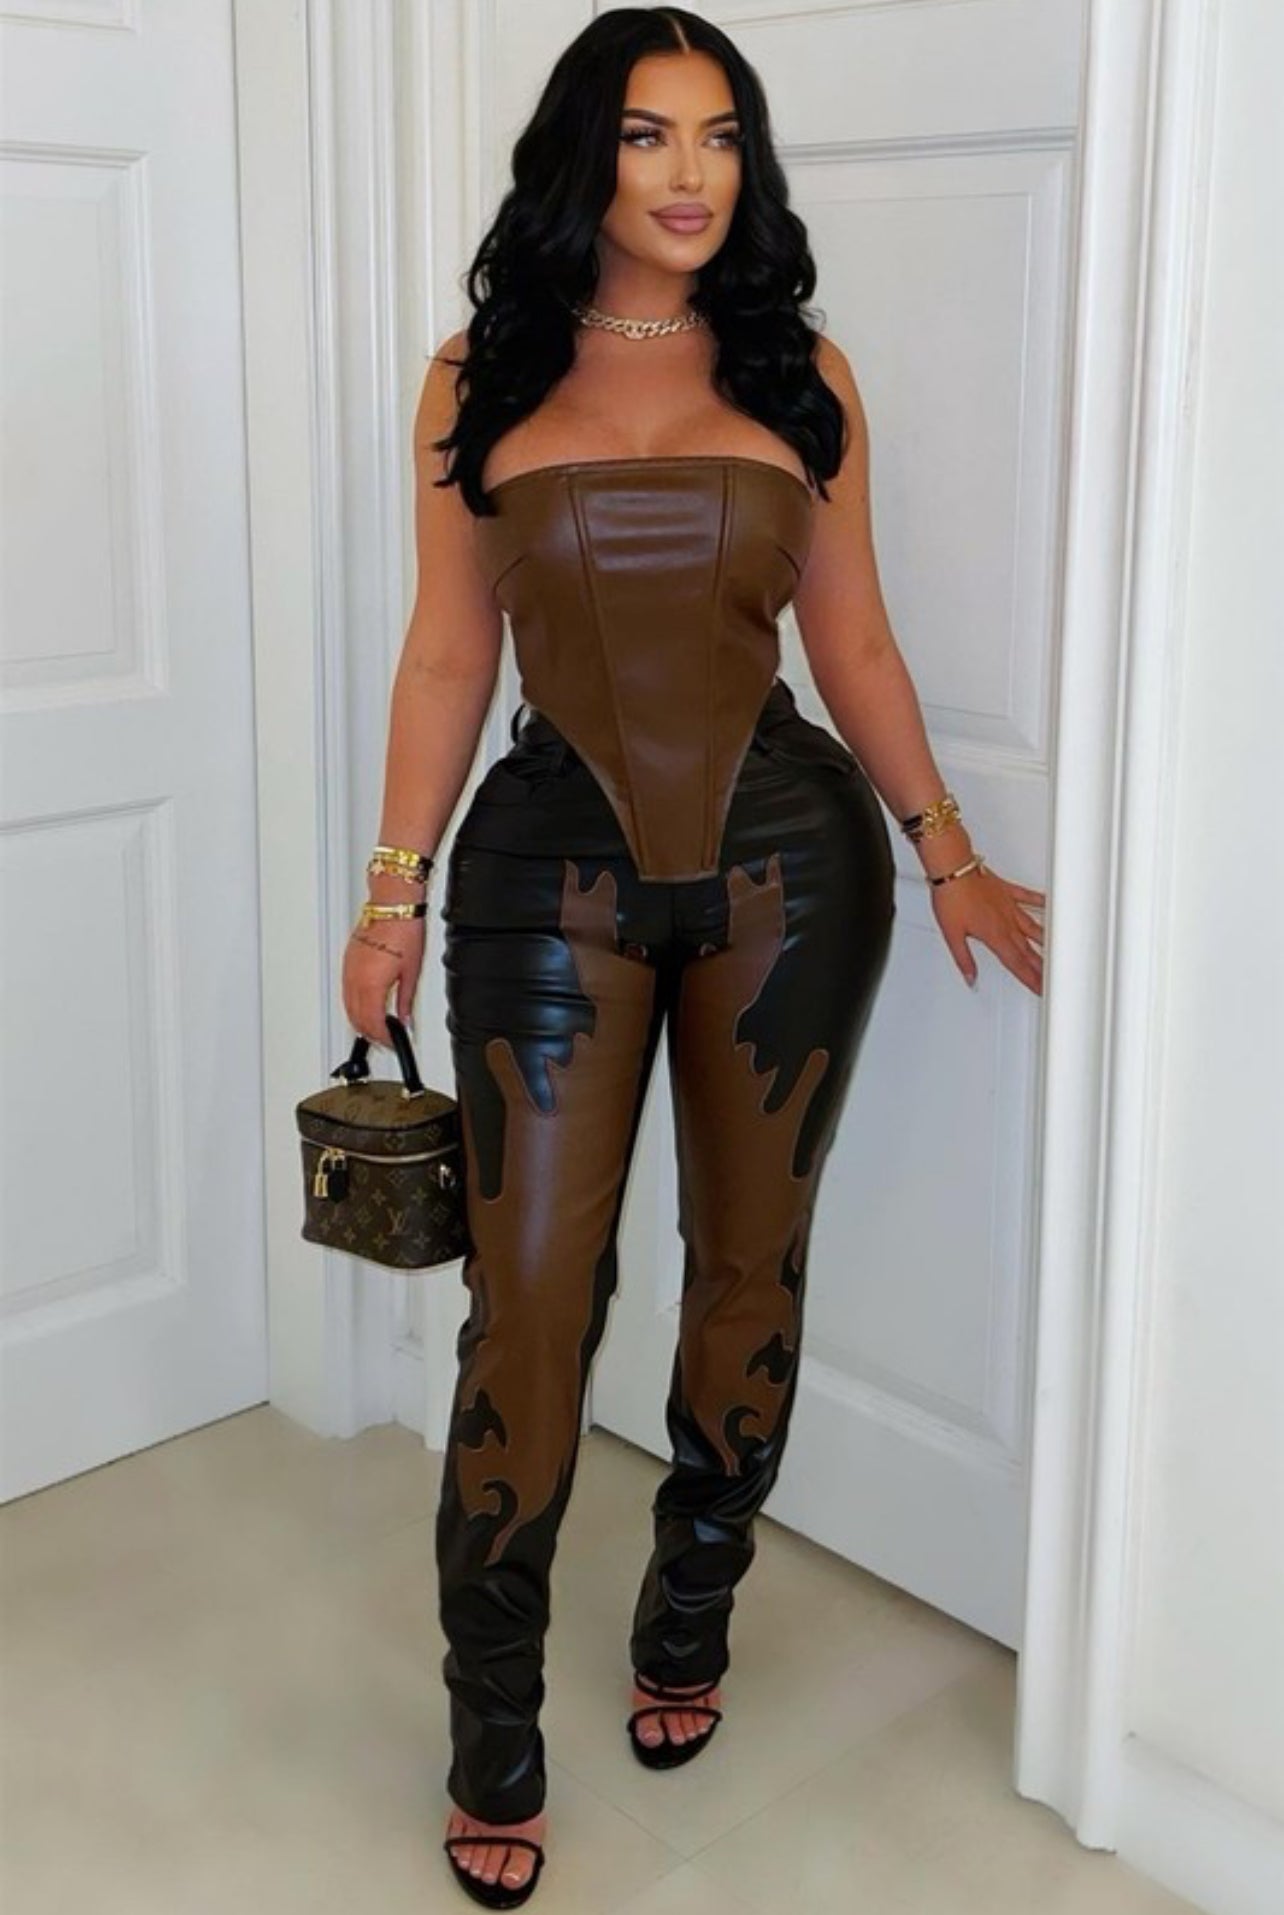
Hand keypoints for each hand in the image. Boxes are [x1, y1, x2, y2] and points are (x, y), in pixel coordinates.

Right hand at [342, 915, 425, 1047]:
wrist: (392, 908)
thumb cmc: (403, 931)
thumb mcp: (411, 972)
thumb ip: (405, 1000)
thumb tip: (405, 1017)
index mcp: (371, 984)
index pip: (372, 1022)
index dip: (382, 1037)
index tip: (390, 1042)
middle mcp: (355, 979)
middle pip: (356, 1018)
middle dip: (369, 1033)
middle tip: (383, 1040)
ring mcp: (348, 970)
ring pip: (348, 1006)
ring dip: (359, 1020)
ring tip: (375, 1028)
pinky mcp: (347, 962)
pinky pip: (345, 992)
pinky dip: (353, 1005)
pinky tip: (364, 1007)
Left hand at [929, 862, 1044, 996]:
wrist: (953, 870)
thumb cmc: (951, 898)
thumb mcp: (952, 935)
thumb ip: (964, 959)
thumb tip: (970, 978)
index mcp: (994, 936)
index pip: (1015, 963)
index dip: (1029, 978)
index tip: (1040, 988)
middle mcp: (1006, 922)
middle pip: (1027, 950)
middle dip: (1040, 967)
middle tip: (1052, 978)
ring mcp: (1009, 905)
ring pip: (1033, 928)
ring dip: (1046, 942)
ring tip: (1057, 952)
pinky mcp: (1007, 890)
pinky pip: (1029, 897)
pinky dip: (1040, 902)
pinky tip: (1049, 906)